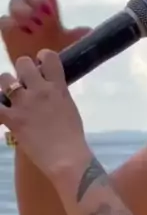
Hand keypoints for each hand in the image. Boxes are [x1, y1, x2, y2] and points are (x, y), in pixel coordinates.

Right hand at [0, 0, 89, 64]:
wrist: (43, 76)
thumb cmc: (59, 57)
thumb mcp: (71, 45)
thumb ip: (78, 36)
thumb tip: (88, 30)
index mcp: (50, 11)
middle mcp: (33, 11)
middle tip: (42, 7)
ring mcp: (19, 21)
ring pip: (15, 3)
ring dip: (23, 9)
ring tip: (32, 21)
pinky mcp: (7, 33)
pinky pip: (4, 21)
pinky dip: (11, 23)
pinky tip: (19, 29)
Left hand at [0, 51, 90, 178]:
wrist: (66, 157)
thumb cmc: (73, 136)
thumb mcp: (69, 107)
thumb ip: (58, 94)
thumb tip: (49, 90)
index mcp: (57, 87)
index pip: (48, 57)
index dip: (42, 57)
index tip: (40, 65)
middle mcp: (40, 90)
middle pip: (22, 63)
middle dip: (22, 70)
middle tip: (24, 83)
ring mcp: (24, 103)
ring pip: (5, 78)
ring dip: (6, 85)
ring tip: (9, 96)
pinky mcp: (12, 119)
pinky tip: (1, 109)